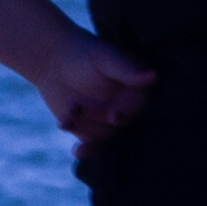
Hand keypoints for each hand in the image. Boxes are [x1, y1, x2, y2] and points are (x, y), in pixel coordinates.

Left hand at [31, 25, 157, 146]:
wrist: (53, 62)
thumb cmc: (83, 53)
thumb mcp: (105, 58)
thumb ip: (126, 70)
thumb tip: (154, 76)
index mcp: (137, 87)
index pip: (138, 103)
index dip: (128, 111)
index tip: (114, 116)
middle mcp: (127, 107)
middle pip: (120, 123)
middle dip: (97, 118)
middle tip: (75, 106)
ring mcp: (110, 122)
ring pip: (105, 136)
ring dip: (85, 129)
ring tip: (66, 117)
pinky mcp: (93, 133)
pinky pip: (93, 146)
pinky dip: (87, 151)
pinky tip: (78, 152)